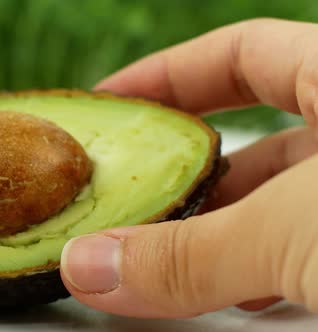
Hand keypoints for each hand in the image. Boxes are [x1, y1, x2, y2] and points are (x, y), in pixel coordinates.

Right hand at [60, 18, 317, 317]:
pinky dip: (266, 265)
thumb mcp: (297, 231)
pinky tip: (241, 294)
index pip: (242, 51)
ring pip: (283, 196)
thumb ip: (191, 253)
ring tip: (170, 257)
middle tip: (131, 198)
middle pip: (258, 132)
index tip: (112, 105)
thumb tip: (88, 266)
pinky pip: (311, 242)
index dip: (168, 75)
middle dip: (185, 169)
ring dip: (224, 228)